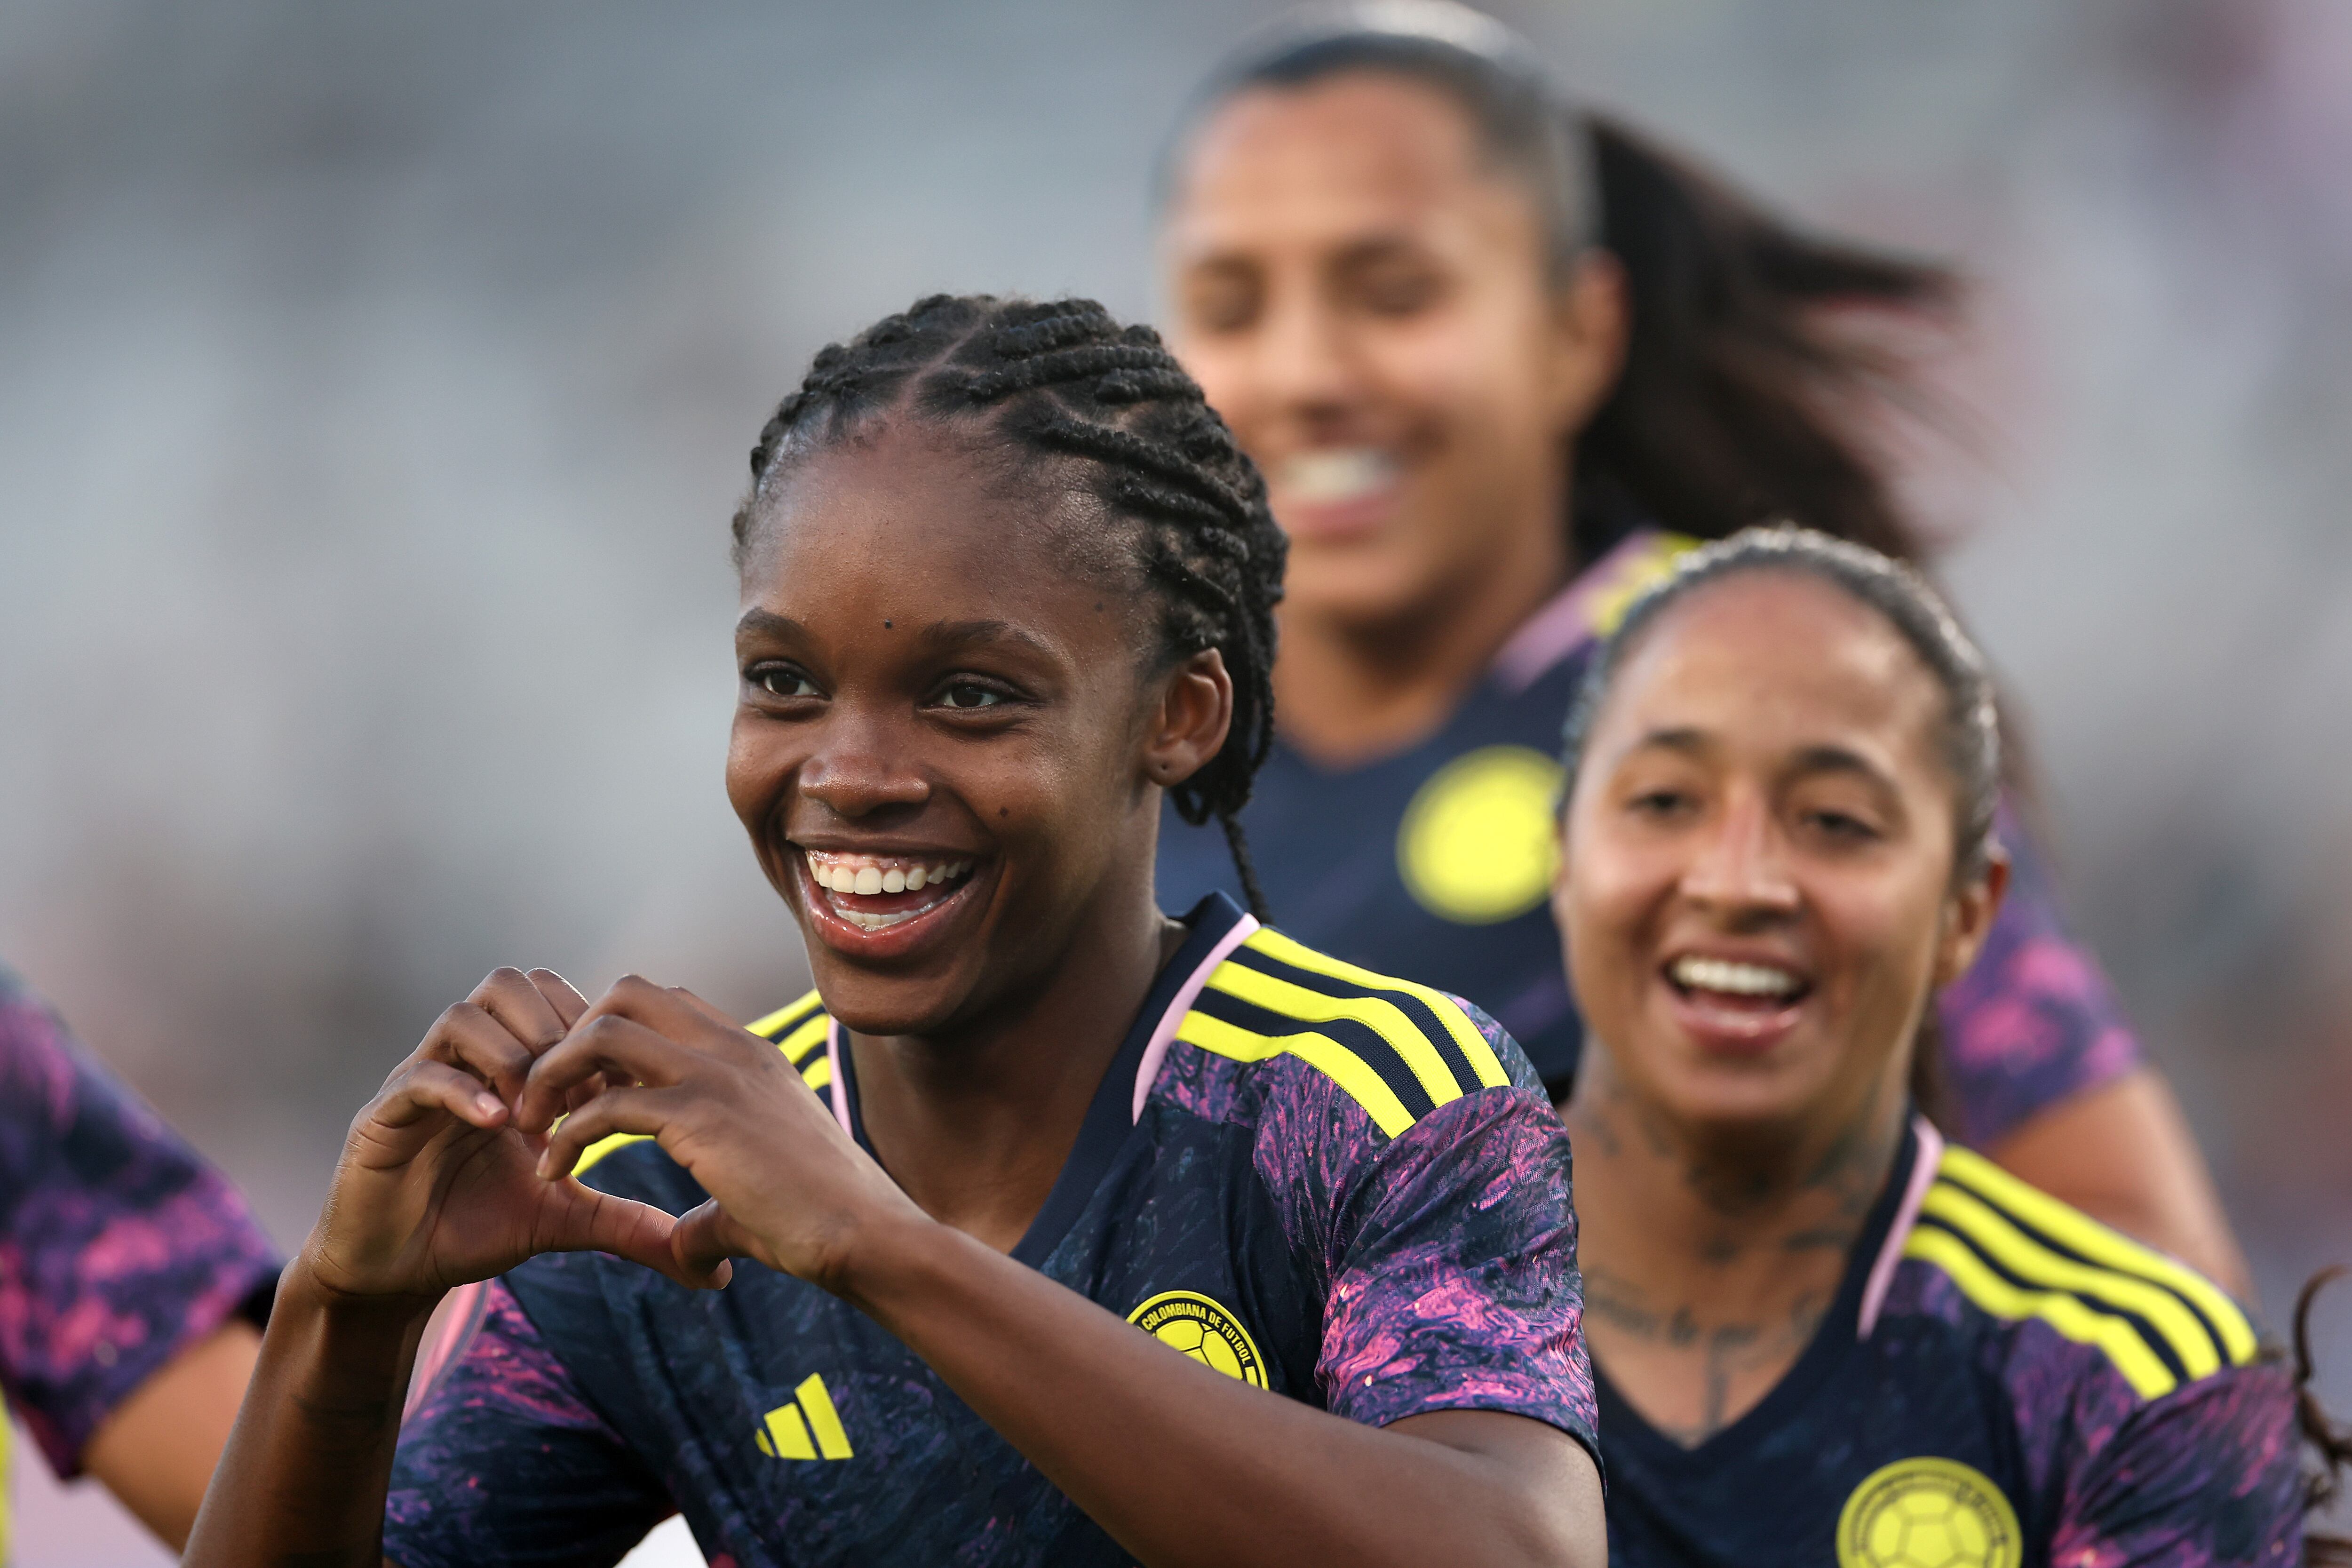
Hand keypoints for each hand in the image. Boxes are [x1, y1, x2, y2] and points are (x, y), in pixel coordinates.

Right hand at [299, 968, 708, 1310]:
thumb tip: (710, 1267)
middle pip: (511, 984)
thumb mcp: (564, 1219)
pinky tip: (499, 1126)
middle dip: (556, 1030)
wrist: (397, 1272)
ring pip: (464, 1015)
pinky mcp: (383, 1115)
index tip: (624, 1085)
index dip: (595, 1032)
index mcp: (509, 1066)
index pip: (555, 998)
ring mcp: (420, 1079)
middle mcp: (465, 1059)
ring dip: (512, 1055)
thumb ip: (628, 1222)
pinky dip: (464, 1091)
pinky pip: (420, 1076)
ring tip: (537, 1113)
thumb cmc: (477, 1228)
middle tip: (582, 1092)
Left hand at [522, 976, 926, 1294]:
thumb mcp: (757, 1197)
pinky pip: (604, 1104)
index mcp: (751, 1054)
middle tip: (550, 1098)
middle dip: (573, 1037)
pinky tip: (553, 1173)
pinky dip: (565, 1135)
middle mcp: (733, 1049)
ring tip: (535, 1127)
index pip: (665, 1004)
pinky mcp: (701, 1116)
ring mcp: (718, 1075)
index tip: (587, 1096)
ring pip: (606, 1031)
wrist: (867, 1235)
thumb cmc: (823, 1224)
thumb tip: (688, 1254)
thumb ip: (712, 1211)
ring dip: (555, 1074)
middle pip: (627, 993)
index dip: (613, 1040)